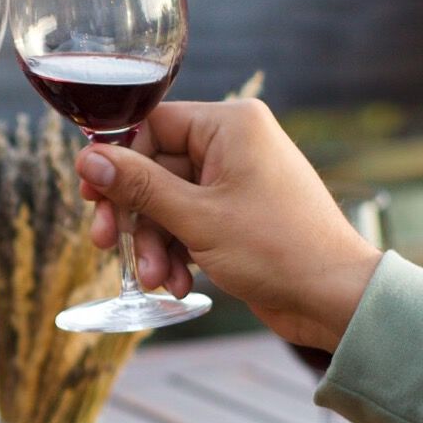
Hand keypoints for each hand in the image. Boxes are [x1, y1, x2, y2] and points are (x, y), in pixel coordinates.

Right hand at [76, 99, 382, 349]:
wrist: (334, 298)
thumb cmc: (279, 249)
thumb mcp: (197, 218)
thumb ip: (138, 186)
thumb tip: (89, 158)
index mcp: (231, 124)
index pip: (152, 125)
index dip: (117, 161)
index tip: (92, 196)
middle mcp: (235, 144)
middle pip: (155, 168)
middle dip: (136, 216)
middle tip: (108, 244)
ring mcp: (237, 181)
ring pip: (169, 203)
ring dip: (155, 244)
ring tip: (157, 280)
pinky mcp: (239, 215)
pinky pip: (191, 223)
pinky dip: (179, 252)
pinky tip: (179, 285)